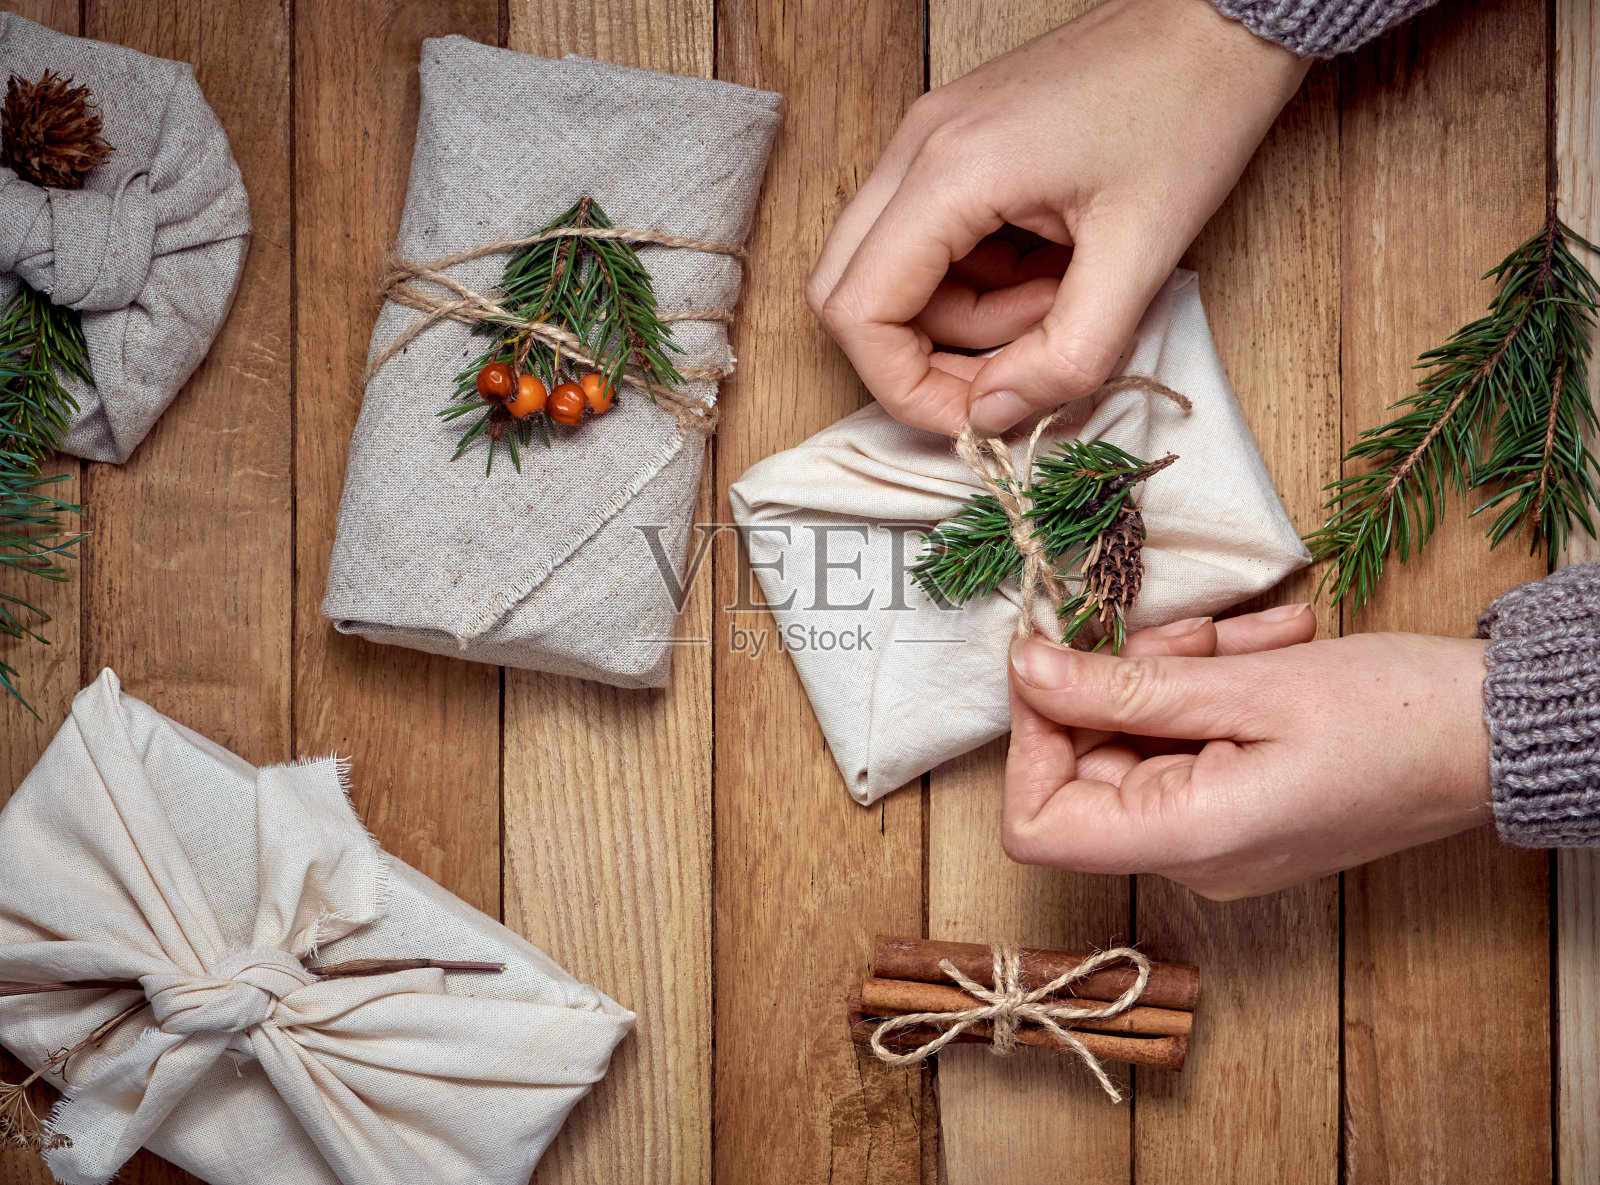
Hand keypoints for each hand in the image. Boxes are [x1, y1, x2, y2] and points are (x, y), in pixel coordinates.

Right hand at [806, 0, 1307, 435]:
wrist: (1221, 22)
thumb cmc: (1190, 112)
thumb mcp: (1140, 259)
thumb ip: (1064, 357)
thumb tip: (993, 415)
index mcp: (949, 172)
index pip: (858, 312)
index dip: (903, 388)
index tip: (972, 418)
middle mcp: (917, 147)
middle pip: (849, 292)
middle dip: (917, 358)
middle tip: (1005, 374)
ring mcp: (930, 139)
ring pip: (890, 272)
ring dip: (963, 318)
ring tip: (1057, 301)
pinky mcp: (955, 142)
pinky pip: (928, 240)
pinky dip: (977, 281)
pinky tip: (1051, 268)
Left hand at [1002, 609, 1493, 899]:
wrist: (1500, 735)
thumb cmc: (1394, 715)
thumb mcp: (1248, 686)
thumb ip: (1124, 684)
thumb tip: (1026, 670)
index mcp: (1188, 840)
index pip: (1037, 823)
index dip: (1030, 739)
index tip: (1056, 666)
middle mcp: (1194, 853)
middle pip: (1090, 762)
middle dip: (1123, 679)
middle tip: (1190, 634)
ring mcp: (1219, 831)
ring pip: (1143, 735)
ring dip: (1178, 670)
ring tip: (1251, 637)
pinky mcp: (1243, 801)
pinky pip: (1191, 737)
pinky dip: (1213, 684)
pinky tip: (1270, 647)